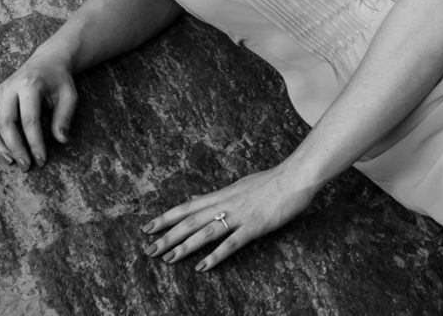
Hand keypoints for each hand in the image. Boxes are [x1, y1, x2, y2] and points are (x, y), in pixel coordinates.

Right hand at [0, 57, 77, 168]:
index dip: (35, 143)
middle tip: (26, 165)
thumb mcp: (69, 95)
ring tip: (10, 159)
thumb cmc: (59, 80)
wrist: (47, 61)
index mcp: (30, 85)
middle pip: (5, 122)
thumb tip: (61, 140)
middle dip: (14, 147)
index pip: (29, 120)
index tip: (41, 160)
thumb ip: (64, 116)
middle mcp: (9, 88)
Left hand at [141, 166, 316, 271]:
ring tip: (167, 259)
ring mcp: (240, 215)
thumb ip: (221, 195)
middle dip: (167, 236)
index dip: (166, 217)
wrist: (295, 177)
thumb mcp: (241, 185)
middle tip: (148, 250)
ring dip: (185, 246)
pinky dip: (215, 255)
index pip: (187, 206)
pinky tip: (203, 267)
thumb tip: (201, 198)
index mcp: (222, 194)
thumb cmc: (272, 181)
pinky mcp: (254, 226)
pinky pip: (232, 243)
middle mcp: (226, 204)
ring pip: (206, 232)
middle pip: (190, 221)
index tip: (147, 228)